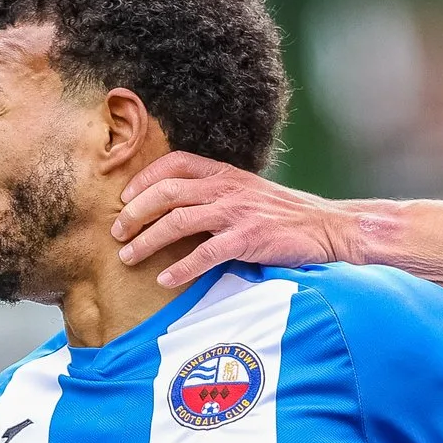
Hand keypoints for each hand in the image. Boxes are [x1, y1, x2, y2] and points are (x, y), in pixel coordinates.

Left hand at [112, 152, 354, 285]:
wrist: (326, 227)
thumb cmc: (282, 214)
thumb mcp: (246, 191)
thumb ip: (215, 192)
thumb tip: (175, 206)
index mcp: (224, 173)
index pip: (174, 163)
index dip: (143, 179)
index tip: (123, 197)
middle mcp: (226, 188)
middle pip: (166, 192)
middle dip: (134, 212)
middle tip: (116, 231)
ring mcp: (237, 213)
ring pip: (178, 221)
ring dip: (147, 240)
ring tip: (128, 256)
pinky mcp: (248, 239)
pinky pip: (205, 253)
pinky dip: (181, 268)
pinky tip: (165, 279)